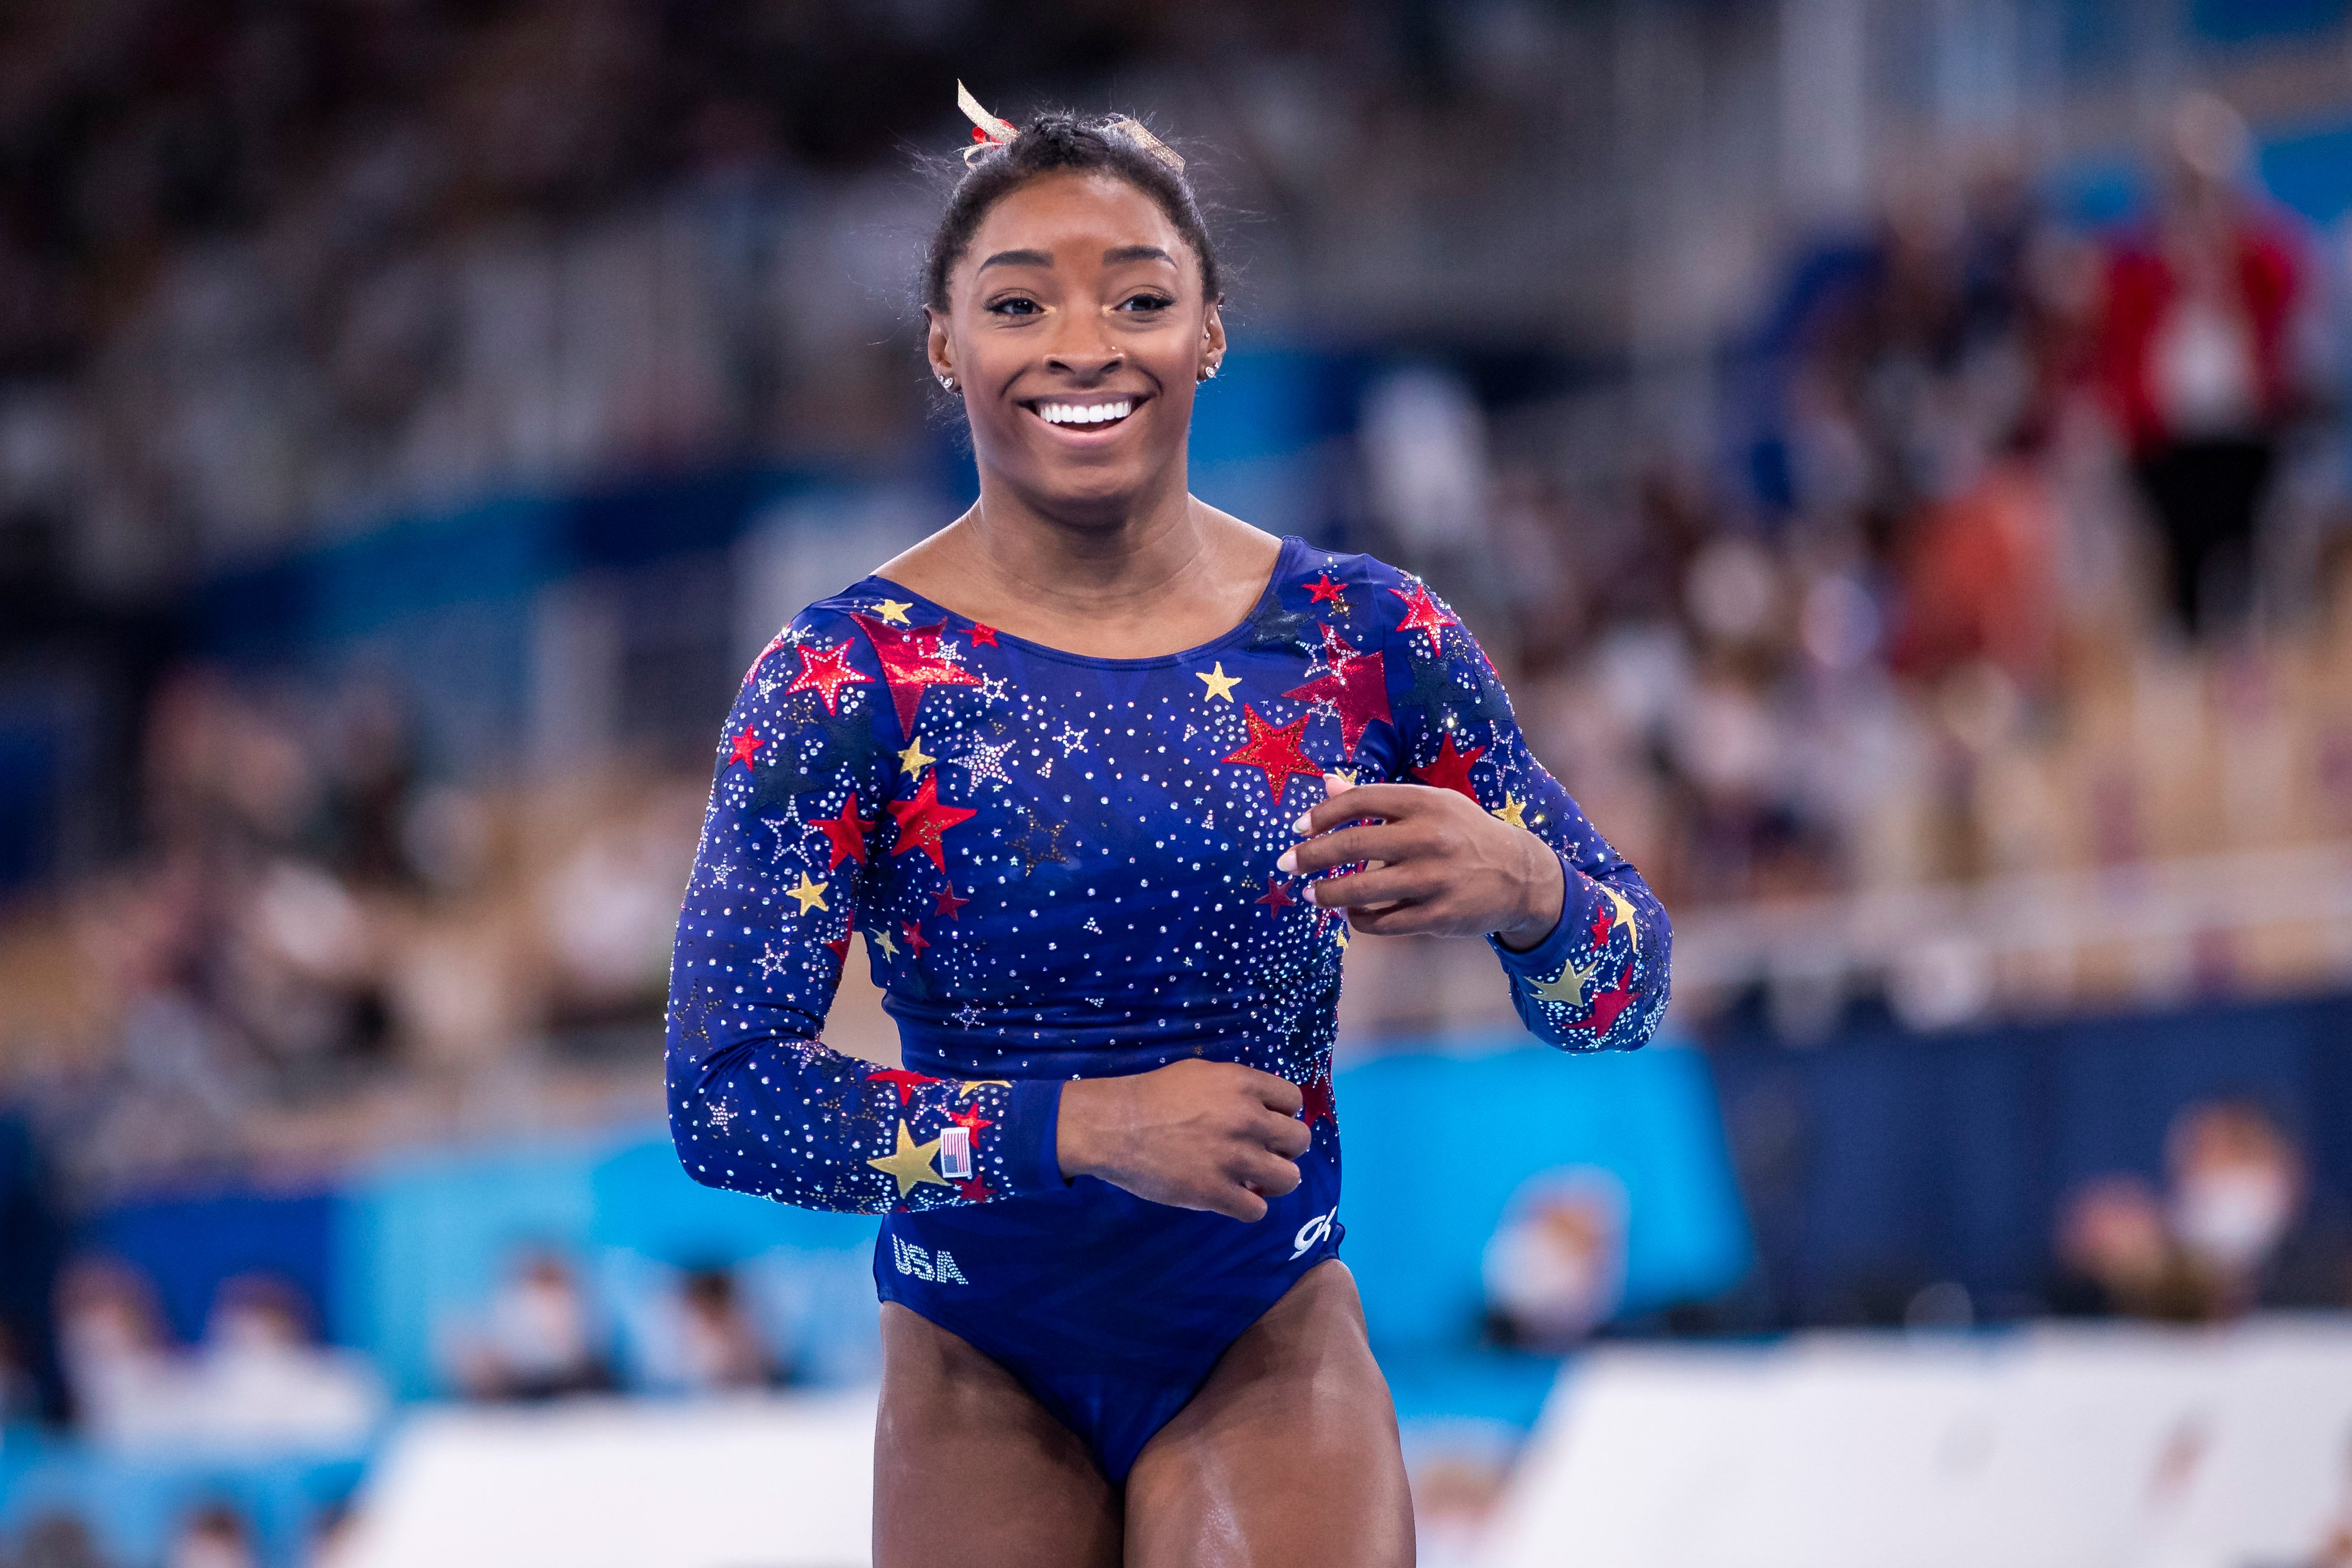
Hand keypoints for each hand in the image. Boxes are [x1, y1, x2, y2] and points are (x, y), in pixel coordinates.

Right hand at [1056, 1059, 1311, 1220]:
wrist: (1114, 1126)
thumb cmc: (1154, 1095)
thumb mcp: (1201, 1073)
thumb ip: (1237, 1088)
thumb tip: (1265, 1107)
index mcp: (1243, 1084)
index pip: (1293, 1101)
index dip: (1282, 1114)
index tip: (1267, 1123)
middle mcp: (1247, 1119)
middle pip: (1300, 1140)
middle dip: (1284, 1149)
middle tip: (1263, 1153)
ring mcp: (1234, 1158)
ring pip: (1289, 1178)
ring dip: (1274, 1181)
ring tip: (1254, 1180)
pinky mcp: (1216, 1192)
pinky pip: (1257, 1210)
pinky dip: (1248, 1206)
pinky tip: (1232, 1198)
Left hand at [1278, 775, 1564, 948]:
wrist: (1520, 875)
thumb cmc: (1463, 834)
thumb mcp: (1429, 806)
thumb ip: (1376, 799)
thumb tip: (1325, 784)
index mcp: (1425, 802)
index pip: (1360, 800)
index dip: (1322, 815)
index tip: (1298, 828)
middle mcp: (1429, 837)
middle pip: (1352, 845)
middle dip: (1309, 857)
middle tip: (1286, 865)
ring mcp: (1434, 879)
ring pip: (1361, 890)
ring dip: (1327, 893)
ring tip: (1313, 894)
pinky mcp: (1439, 915)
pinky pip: (1383, 922)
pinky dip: (1359, 919)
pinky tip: (1351, 913)